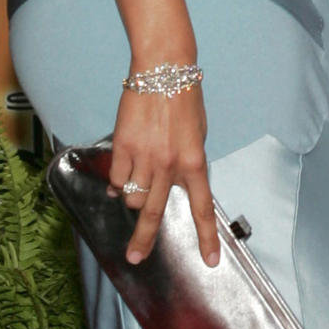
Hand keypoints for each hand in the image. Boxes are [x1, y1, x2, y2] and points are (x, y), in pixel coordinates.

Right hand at [108, 80, 218, 267]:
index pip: (202, 206)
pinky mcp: (123, 146)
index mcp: (194, 160)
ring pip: (132, 198)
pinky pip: (117, 179)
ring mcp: (145, 157)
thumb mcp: (198, 132)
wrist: (164, 68)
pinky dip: (119, 181)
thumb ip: (186, 162)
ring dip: (132, 196)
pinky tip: (123, 168)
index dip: (207, 236)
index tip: (210, 261)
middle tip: (135, 257)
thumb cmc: (184, 97)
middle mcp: (169, 164)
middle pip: (154, 213)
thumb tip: (167, 187)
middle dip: (144, 240)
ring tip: (136, 177)